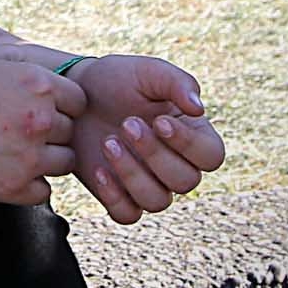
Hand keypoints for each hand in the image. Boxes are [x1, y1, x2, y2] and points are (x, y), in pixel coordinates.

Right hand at [0, 44, 84, 204]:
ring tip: (9, 149)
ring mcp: (27, 157)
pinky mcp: (11, 189)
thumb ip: (26, 60)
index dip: (60, 105)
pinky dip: (27, 184)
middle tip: (15, 129)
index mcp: (37, 84)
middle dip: (50, 131)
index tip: (36, 108)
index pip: (79, 101)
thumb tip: (56, 67)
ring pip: (62, 163)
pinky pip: (41, 191)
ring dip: (43, 158)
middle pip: (70, 132)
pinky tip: (0, 168)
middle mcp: (39, 120)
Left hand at [64, 54, 224, 222]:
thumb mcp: (147, 72)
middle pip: (186, 181)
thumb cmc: (117, 80)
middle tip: (127, 124)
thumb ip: (177, 82)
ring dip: (132, 174)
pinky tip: (98, 170)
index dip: (189, 144)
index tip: (160, 121)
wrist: (76, 93)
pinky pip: (127, 215)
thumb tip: (199, 108)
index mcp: (191, 134)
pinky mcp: (119, 195)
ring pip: (157, 201)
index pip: (211, 156)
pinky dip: (114, 197)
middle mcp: (175, 164)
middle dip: (155, 154)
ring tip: (108, 142)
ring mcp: (148, 182)